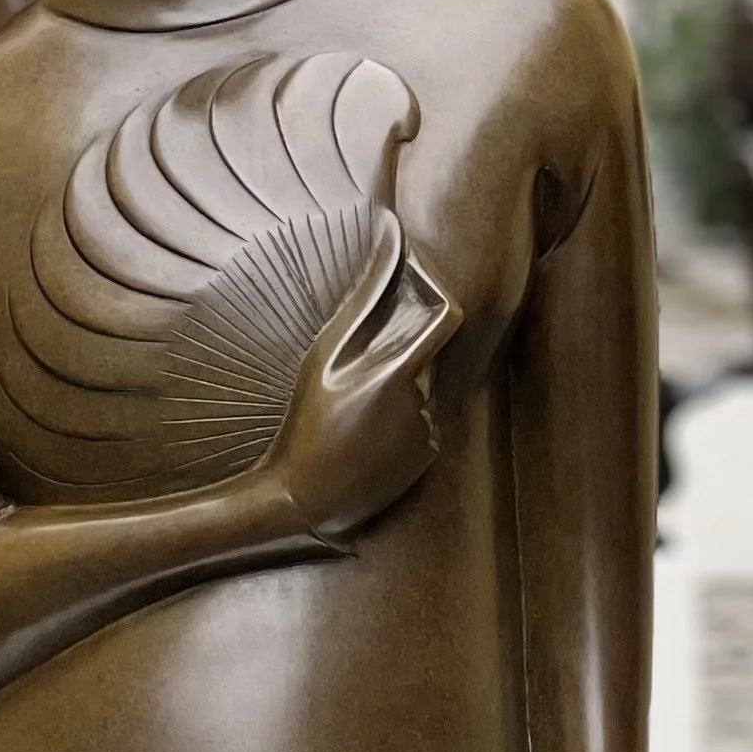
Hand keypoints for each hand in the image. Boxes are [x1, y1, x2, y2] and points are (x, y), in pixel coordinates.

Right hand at [266, 210, 457, 547]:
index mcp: (399, 374)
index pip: (446, 320)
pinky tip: (367, 439)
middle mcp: (423, 401)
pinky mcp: (428, 459)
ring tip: (356, 416)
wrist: (305, 497)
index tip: (420, 295)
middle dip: (399, 357)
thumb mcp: (321, 362)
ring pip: (421, 392)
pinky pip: (421, 424)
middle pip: (424, 359)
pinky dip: (402, 424)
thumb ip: (357, 308)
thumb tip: (381, 254)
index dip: (436, 302)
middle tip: (357, 379)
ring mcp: (428, 433)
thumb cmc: (307, 423)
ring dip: (398, 393)